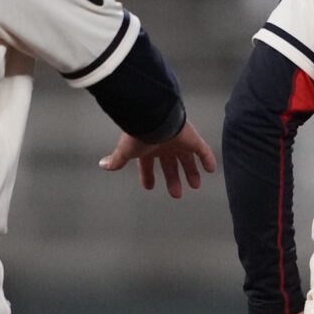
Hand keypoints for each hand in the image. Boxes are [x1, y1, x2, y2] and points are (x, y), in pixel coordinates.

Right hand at [100, 121, 216, 197]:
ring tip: (195, 185)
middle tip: (176, 194)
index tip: (150, 186)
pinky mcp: (192, 139)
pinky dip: (208, 160)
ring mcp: (179, 142)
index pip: (148, 165)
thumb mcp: (126, 151)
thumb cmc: (138, 135)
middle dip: (173, 179)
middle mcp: (164, 146)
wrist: (154, 120)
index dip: (149, 176)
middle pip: (170, 165)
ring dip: (191, 172)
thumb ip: (117, 160)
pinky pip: (203, 151)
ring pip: (187, 159)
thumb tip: (102, 165)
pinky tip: (211, 170)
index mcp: (148, 148)